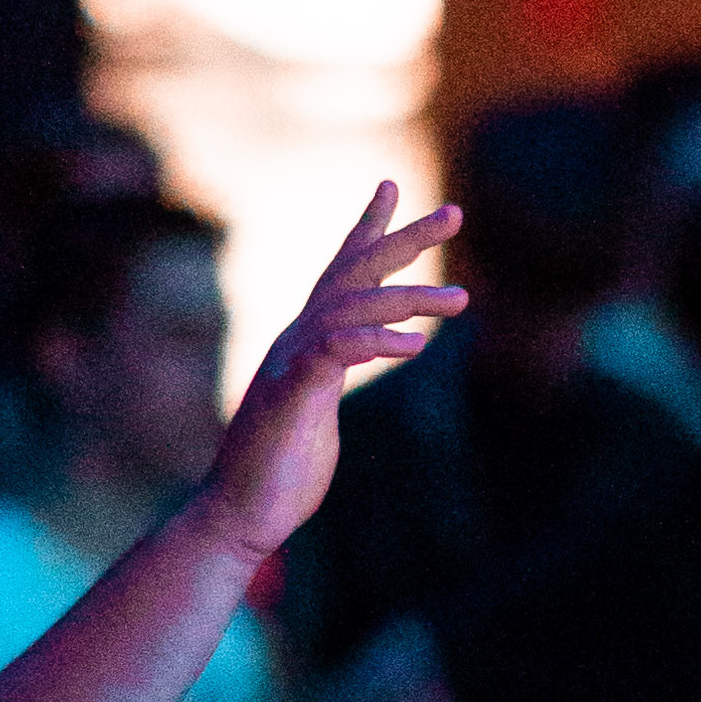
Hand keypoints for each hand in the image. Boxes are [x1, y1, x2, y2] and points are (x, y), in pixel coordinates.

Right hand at [199, 189, 466, 567]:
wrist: (239, 514)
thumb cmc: (280, 469)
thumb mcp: (316, 410)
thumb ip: (329, 376)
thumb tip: (347, 361)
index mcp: (307, 341)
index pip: (340, 272)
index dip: (367, 229)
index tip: (391, 187)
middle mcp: (297, 340)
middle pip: (353, 272)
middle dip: (403, 238)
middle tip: (454, 212)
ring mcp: (290, 364)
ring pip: (351, 307)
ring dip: (408, 299)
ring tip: (461, 302)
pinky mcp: (290, 394)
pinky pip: (336, 352)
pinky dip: (376, 342)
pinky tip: (416, 345)